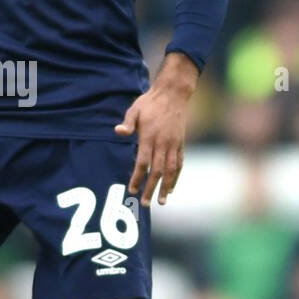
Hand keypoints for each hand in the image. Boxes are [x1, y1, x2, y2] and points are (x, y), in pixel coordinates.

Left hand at [114, 52, 198, 205]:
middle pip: (156, 171)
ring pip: (170, 170)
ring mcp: (173, 144)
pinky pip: (179, 163)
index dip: (137, 178)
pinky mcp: (180, 143)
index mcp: (149, 137)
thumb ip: (128, 123)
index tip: (131, 190)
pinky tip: (172, 188)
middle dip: (150, 189)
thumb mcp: (135, 109)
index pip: (142, 162)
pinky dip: (176, 177)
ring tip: (162, 202)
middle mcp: (163, 143)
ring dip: (166, 187)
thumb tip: (117, 132)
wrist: (173, 94)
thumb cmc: (150, 102)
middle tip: (144, 204)